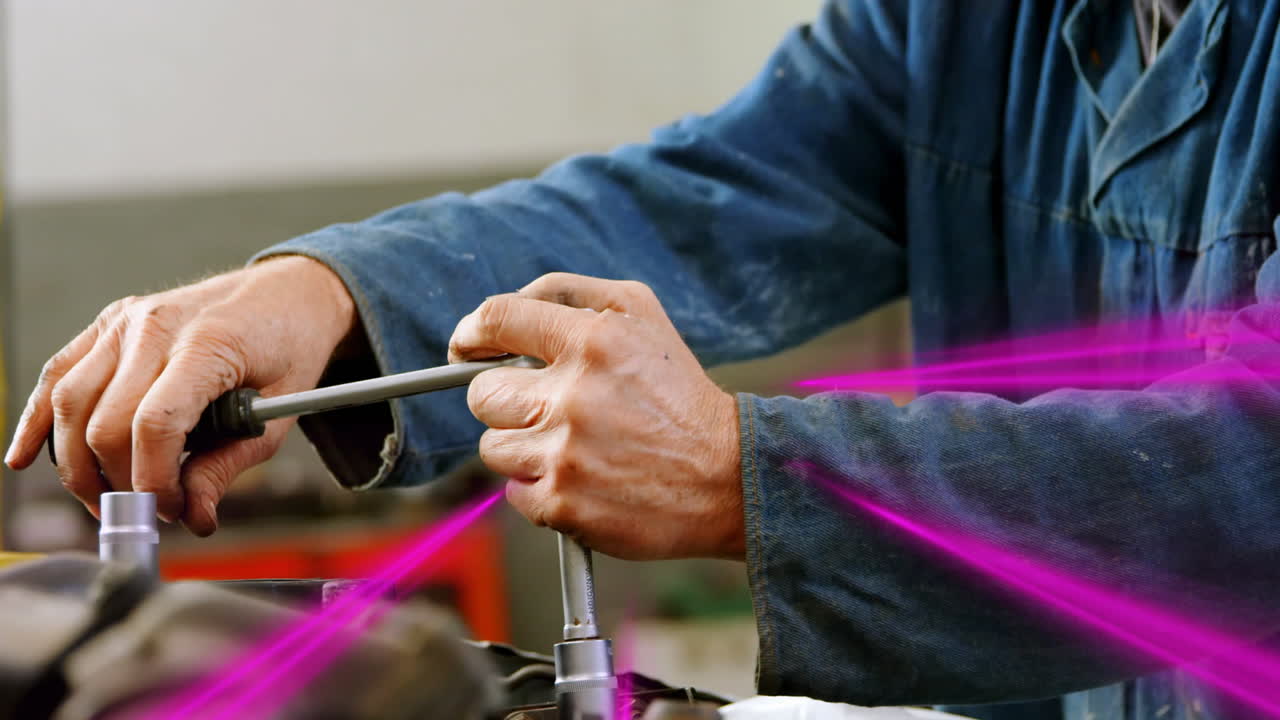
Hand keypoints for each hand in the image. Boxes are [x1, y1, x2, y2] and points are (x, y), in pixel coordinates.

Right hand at [4, 255, 356, 534]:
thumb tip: (192, 516)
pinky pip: (59, 374)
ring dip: (77, 463)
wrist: (290, 291)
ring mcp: (126, 321)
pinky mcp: (109, 323)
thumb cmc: (290, 346)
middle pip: (104, 422)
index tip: (172, 509)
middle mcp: (155, 327)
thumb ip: (230, 464)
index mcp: (206, 344)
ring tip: (105, 498)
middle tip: (148, 511)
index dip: (153, 481)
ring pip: (70, 403)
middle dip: (119, 480)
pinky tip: (27, 457)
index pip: (154, 425)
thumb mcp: (280, 411)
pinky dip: (39, 420)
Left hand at [449, 273, 743, 560]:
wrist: (729, 478)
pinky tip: (584, 479)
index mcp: (593, 340)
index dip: (472, 334)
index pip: (496, 319)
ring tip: (576, 447)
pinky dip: (540, 488)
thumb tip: (500, 315)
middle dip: (508, 400)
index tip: (467, 347)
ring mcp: (565, 454)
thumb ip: (569, 294)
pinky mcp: (563, 505)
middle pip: (482, 394)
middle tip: (547, 407)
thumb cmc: (680, 393)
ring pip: (493, 447)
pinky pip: (513, 493)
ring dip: (524, 447)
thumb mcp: (642, 314)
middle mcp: (574, 395)